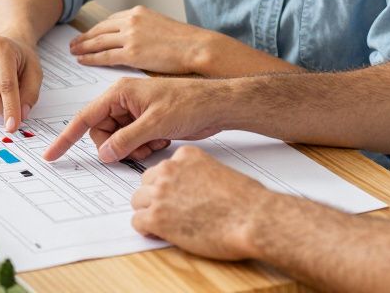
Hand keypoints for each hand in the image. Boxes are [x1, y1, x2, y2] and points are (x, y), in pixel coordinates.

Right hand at [0, 33, 42, 131]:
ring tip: (1, 95)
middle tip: (11, 114)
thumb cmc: (20, 59)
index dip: (10, 108)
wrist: (5, 45)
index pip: (6, 85)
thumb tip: (21, 115)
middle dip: (1, 110)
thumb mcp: (35, 72)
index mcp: (1, 47)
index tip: (12, 126)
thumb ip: (30, 94)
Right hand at [44, 76, 231, 162]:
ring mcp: (135, 113)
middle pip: (101, 133)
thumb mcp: (155, 124)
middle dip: (115, 147)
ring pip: (117, 140)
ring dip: (132, 149)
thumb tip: (106, 153)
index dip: (67, 137)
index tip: (52, 154)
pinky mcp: (146, 123)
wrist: (216, 106)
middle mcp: (124, 101)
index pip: (85, 117)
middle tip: (137, 149)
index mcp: (119, 93)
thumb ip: (126, 140)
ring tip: (154, 144)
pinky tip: (160, 143)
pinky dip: (143, 148)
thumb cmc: (189, 103)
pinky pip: (131, 142)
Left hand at [69, 6, 217, 74]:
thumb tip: (137, 41)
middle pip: (100, 29)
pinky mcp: (132, 53)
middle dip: (85, 37)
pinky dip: (91, 58)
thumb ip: (145, 30)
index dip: (97, 29)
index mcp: (138, 12)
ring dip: (83, 47)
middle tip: (74, 43)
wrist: (197, 47)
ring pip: (98, 42)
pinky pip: (104, 56)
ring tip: (74, 52)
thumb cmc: (185, 42)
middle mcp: (131, 21)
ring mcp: (130, 36)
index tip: (88, 34)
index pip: (110, 20)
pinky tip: (83, 61)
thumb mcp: (161, 26)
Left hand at [131, 145, 266, 259]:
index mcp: (186, 156)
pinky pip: (137, 222)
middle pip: (146, 183)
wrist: (252, 218)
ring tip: (166, 224)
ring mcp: (161, 193)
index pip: (162, 167)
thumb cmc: (246, 200)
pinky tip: (161, 234)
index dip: (168, 185)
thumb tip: (193, 188)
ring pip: (138, 201)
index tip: (175, 195)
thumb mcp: (221, 172)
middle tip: (169, 211)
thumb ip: (199, 175)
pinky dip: (147, 230)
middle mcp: (169, 170)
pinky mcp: (157, 217)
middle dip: (155, 197)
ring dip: (149, 212)